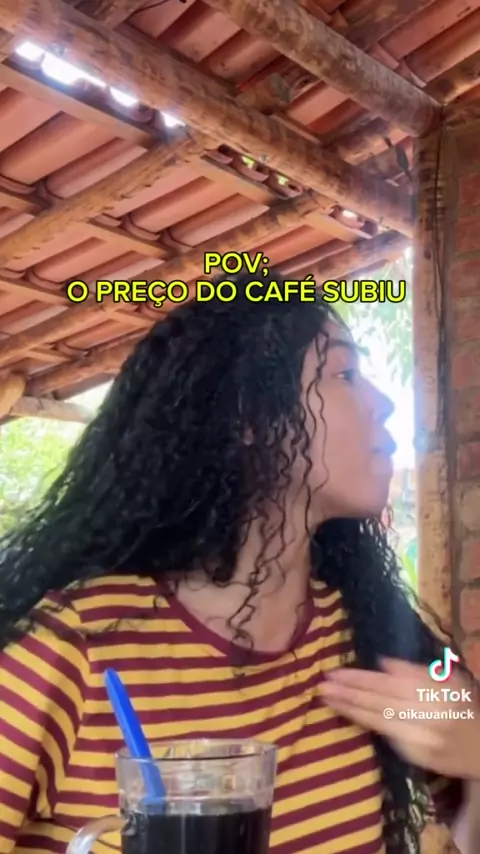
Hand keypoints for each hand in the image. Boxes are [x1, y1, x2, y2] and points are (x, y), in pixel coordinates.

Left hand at [321, 658, 479, 778]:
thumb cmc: (464, 706)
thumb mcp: (447, 680)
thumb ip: (415, 671)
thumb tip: (383, 662)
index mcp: (432, 690)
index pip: (387, 683)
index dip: (359, 679)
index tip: (335, 673)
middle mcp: (424, 713)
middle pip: (378, 701)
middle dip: (348, 693)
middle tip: (321, 685)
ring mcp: (419, 736)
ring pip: (378, 719)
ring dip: (349, 709)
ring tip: (326, 698)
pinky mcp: (416, 755)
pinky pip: (385, 736)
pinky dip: (364, 724)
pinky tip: (347, 715)